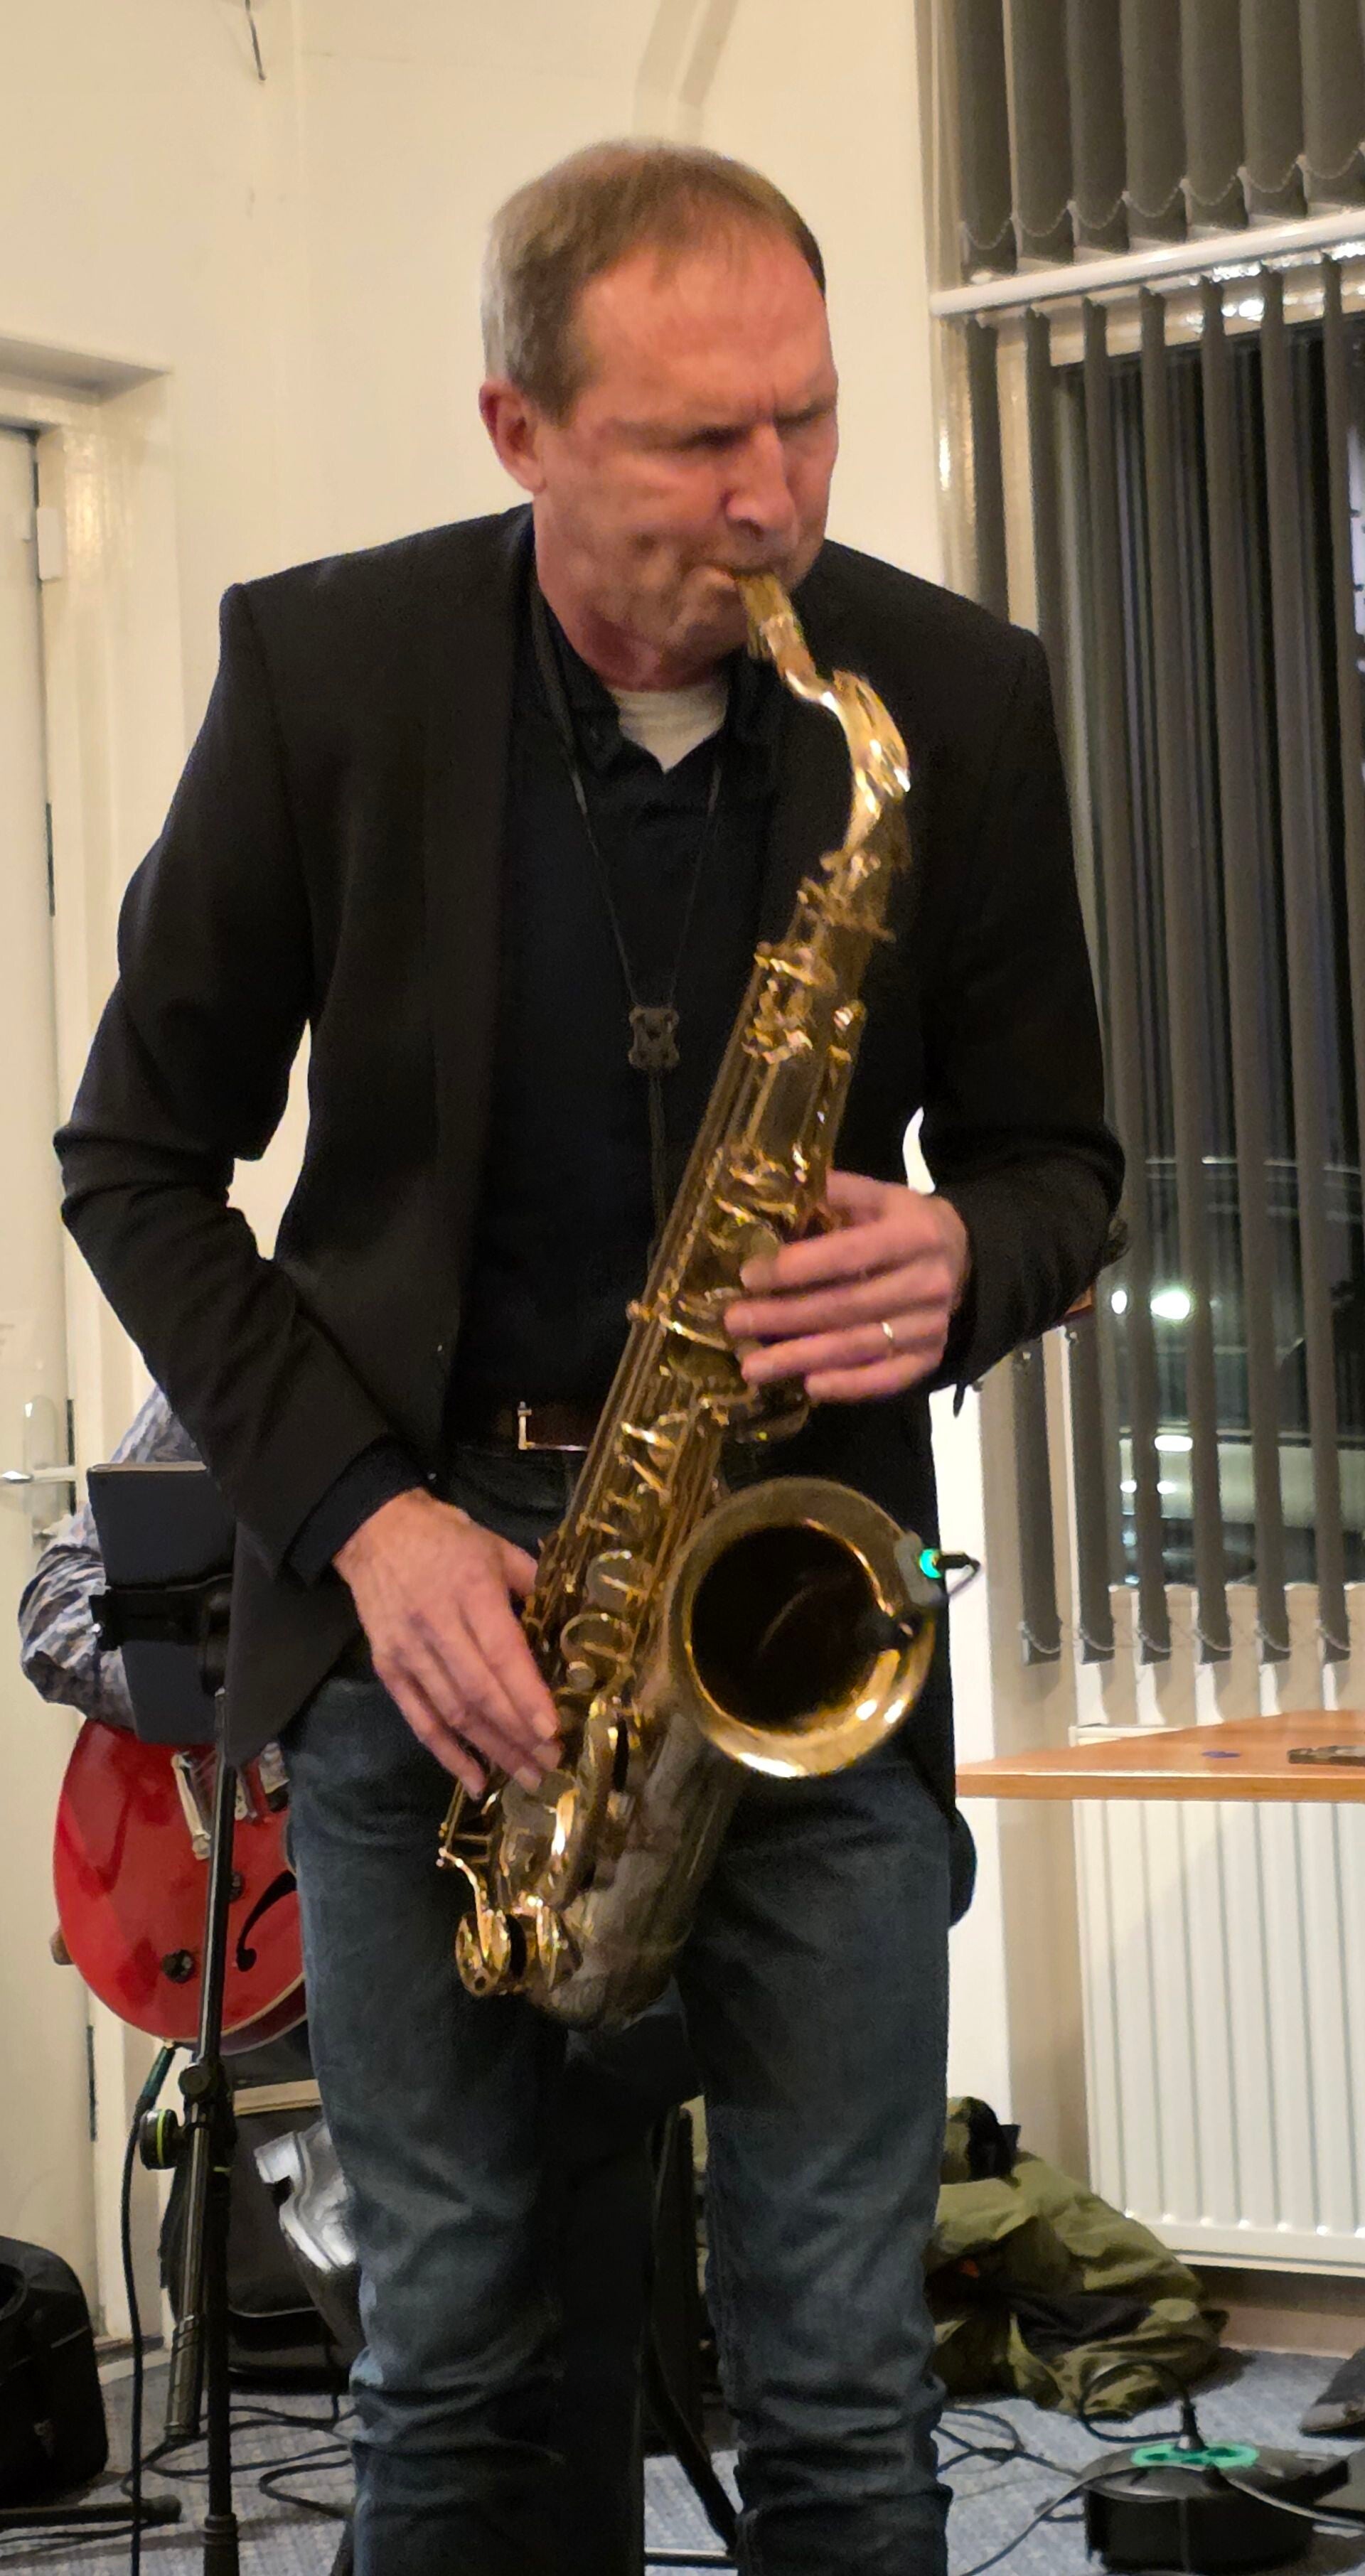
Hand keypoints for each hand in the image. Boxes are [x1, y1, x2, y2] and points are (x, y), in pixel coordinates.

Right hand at [334, 1488, 560, 1795]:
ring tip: (526, 1776)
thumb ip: (535, 1584)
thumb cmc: (446, 1538)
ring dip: (491, 1750)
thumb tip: (573, 1618)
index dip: (526, 1695)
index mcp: (471, 1591)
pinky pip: (419, 1719)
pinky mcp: (388, 1668)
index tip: (553, 1730)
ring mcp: (408, 1652)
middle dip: (518, 1735)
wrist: (373, 1530)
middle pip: (479, 1693)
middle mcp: (437, 1626)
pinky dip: (446, 1754)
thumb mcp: (497, 1547)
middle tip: (552, 1763)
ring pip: (453, 1712)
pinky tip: (474, 1781)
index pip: (502, 1653)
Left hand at [724, 1170, 970, 1402]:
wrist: (966, 1259)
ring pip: (859, 1346)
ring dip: (801, 1358)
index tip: (748, 1276)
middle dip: (784, 1316)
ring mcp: (931, 1326)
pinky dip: (849, 1385)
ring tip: (752, 1367)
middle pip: (846, 1305)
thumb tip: (778, 1189)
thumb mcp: (880, 1197)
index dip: (797, 1267)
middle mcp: (927, 1283)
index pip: (848, 1254)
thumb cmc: (906, 1224)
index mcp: (913, 1235)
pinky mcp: (931, 1357)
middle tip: (735, 1323)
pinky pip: (888, 1377)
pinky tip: (810, 1386)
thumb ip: (836, 1193)